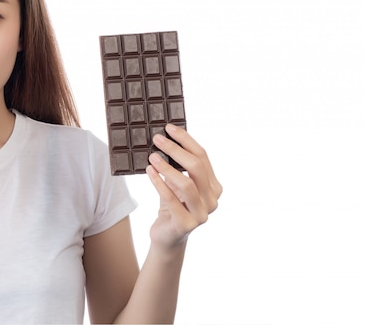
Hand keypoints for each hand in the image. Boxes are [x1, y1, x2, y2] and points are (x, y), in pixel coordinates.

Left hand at [146, 123, 221, 250]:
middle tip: (157, 139)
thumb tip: (165, 137)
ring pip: (186, 183)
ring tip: (151, 156)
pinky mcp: (187, 224)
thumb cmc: (172, 205)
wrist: (167, 236)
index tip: (169, 128)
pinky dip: (159, 183)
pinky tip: (149, 171)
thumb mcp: (177, 183)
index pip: (203, 157)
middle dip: (176, 150)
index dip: (186, 140)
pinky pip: (171, 199)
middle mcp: (212, 200)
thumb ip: (178, 166)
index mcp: (214, 187)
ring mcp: (202, 214)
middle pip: (197, 167)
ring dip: (167, 167)